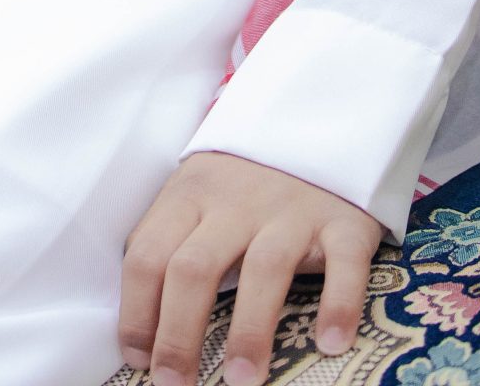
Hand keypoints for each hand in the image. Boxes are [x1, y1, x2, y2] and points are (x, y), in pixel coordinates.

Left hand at [118, 149, 383, 384]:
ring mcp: (291, 210)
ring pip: (263, 269)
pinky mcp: (343, 221)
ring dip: (250, 331)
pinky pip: (343, 264)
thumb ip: (169, 242)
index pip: (147, 254)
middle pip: (195, 267)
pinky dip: (338, 304)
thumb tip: (139, 323)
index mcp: (190, 196)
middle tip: (173, 385)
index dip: (136, 312)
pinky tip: (330, 344)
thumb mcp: (196, 193)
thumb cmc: (243, 178)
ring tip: (242, 381)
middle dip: (179, 334)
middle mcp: (236, 203)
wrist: (318, 119)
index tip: (138, 359)